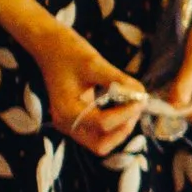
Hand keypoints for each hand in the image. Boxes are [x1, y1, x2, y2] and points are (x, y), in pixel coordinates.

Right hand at [31, 20, 147, 157]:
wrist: (49, 46)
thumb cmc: (69, 51)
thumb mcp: (95, 63)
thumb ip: (119, 81)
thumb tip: (141, 94)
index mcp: (66, 111)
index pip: (103, 124)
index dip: (126, 114)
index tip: (141, 99)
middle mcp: (66, 124)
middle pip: (101, 145)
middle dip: (123, 128)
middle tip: (136, 106)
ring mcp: (70, 125)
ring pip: (101, 142)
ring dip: (120, 128)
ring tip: (131, 104)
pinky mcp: (76, 120)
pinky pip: (98, 132)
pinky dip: (114, 124)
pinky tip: (122, 104)